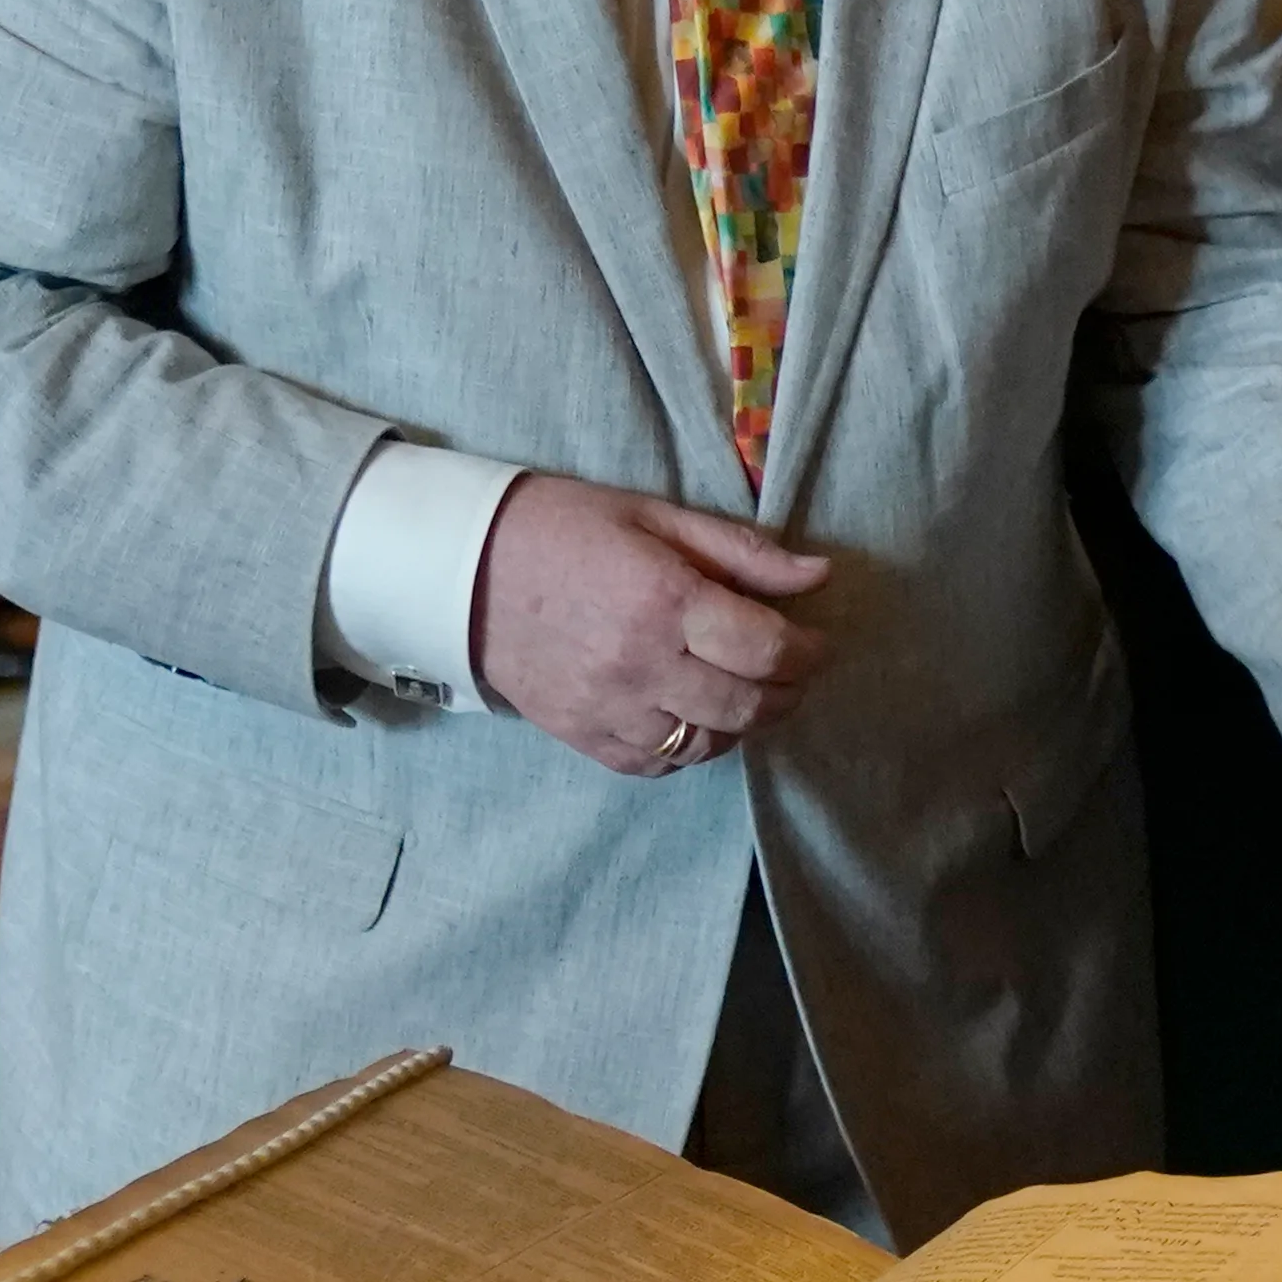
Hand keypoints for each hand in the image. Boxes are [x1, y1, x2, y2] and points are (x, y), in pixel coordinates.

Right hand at [469, 475, 830, 775]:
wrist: (463, 569)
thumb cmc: (566, 530)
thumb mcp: (656, 518)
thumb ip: (741, 552)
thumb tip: (819, 573)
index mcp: (665, 600)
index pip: (765, 648)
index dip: (807, 652)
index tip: (817, 644)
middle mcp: (641, 663)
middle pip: (746, 704)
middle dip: (788, 692)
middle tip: (795, 673)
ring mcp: (609, 707)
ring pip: (708, 742)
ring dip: (744, 724)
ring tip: (750, 694)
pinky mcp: (582, 735)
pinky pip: (658, 763)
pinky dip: (692, 747)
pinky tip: (699, 718)